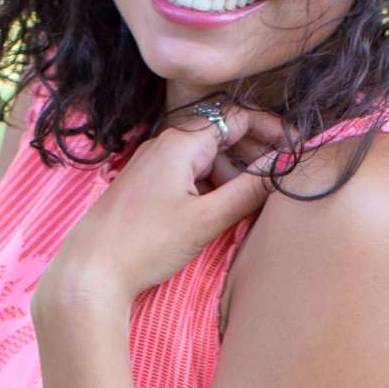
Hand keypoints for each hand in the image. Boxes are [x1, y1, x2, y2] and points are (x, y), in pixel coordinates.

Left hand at [34, 101, 289, 307]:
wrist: (91, 270)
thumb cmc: (146, 243)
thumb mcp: (206, 219)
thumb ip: (249, 190)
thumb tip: (287, 167)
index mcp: (181, 141)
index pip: (236, 117)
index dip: (271, 128)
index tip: (297, 148)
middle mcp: (166, 144)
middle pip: (222, 133)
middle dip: (256, 150)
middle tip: (283, 174)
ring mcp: (154, 164)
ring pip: (207, 156)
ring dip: (235, 171)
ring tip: (258, 197)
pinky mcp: (148, 186)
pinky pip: (190, 173)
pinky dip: (213, 184)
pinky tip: (225, 208)